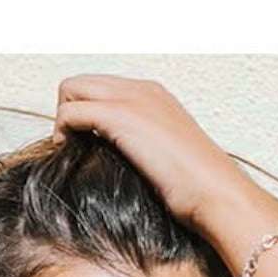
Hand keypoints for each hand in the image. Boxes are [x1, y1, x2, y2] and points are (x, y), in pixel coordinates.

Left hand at [52, 74, 256, 235]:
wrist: (215, 193)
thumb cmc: (194, 188)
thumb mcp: (165, 157)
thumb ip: (141, 146)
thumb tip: (115, 158)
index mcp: (153, 96)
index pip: (100, 87)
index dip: (84, 113)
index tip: (82, 144)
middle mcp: (142, 89)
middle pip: (80, 83)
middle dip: (67, 113)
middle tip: (71, 147)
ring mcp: (133, 100)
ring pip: (71, 90)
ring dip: (62, 121)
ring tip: (70, 150)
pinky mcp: (121, 117)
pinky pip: (72, 112)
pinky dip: (63, 131)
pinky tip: (70, 153)